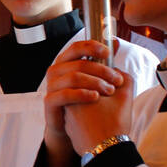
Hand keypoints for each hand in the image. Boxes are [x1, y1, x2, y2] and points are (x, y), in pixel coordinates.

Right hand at [41, 39, 125, 158]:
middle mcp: (56, 71)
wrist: (66, 125)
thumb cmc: (80, 98)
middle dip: (101, 70)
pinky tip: (96, 97)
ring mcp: (51, 86)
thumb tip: (116, 42)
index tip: (109, 53)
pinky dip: (82, 94)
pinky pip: (65, 95)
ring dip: (95, 82)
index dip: (92, 47)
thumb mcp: (92, 78)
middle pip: (78, 63)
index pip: (76, 47)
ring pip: (73, 77)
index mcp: (65, 62)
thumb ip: (102, 61)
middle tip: (117, 80)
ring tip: (110, 91)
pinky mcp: (50, 101)